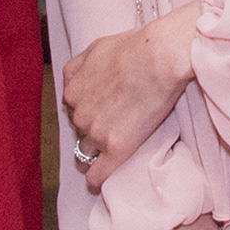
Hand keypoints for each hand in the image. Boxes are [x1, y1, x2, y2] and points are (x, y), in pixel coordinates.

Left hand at [61, 3, 199, 189]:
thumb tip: (71, 78)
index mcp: (73, 89)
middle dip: (92, 127)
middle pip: (80, 128)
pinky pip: (97, 174)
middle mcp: (80, 113)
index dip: (88, 107)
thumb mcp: (96, 47)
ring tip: (105, 155)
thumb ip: (78, 65)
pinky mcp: (116, 149)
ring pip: (85, 151)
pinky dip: (95, 180)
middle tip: (112, 123)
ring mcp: (97, 132)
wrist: (159, 58)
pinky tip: (97, 183)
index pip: (73, 107)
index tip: (100, 109)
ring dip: (93, 153)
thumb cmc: (135, 47)